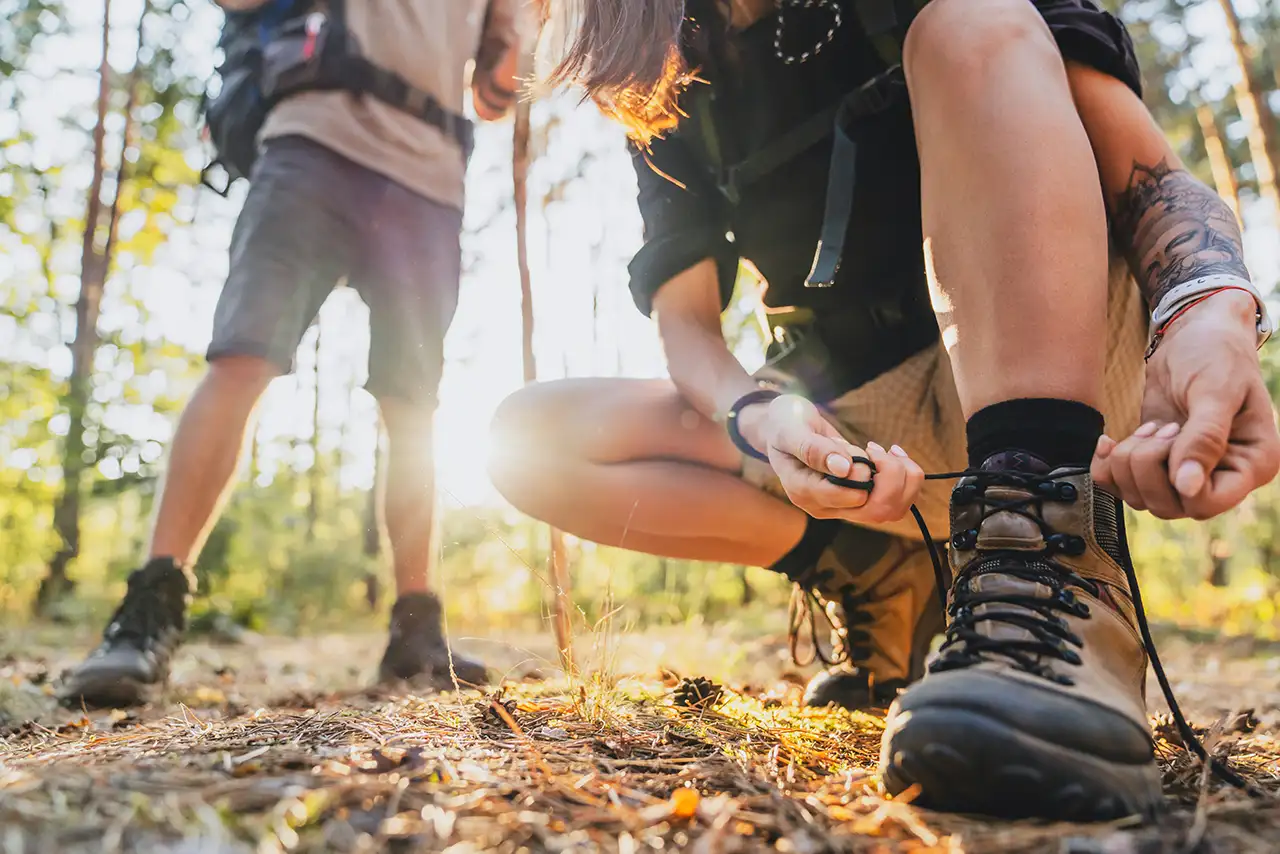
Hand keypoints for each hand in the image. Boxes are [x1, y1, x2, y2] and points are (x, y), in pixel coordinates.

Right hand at [756, 394, 923, 523]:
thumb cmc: (785, 424)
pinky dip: (905, 479)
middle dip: (891, 476)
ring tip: (888, 451)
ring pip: (891, 510)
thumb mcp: (791, 428)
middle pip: (876, 511)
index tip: (859, 448)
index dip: (865, 472)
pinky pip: (895, 502)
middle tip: (876, 449)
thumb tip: (844, 468)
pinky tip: (892, 455)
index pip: (850, 496)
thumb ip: (813, 448)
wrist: (786, 428)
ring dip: (903, 478)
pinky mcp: (857, 500)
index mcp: (804, 491)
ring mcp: (842, 506)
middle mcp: (824, 506)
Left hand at [1092, 291, 1279, 519]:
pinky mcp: (1156, 463)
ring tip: (1149, 426)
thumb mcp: (1215, 390)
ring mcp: (1186, 473)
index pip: (1207, 504)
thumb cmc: (1217, 354)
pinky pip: (1119, 485)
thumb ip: (1205, 438)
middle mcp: (1222, 476)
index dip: (1177, 481)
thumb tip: (1188, 487)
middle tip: (1160, 426)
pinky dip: (1107, 465)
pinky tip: (1109, 440)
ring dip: (1129, 462)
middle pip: (1168, 506)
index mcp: (1252, 464)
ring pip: (1140, 498)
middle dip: (1147, 466)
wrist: (1195, 334)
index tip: (1173, 436)